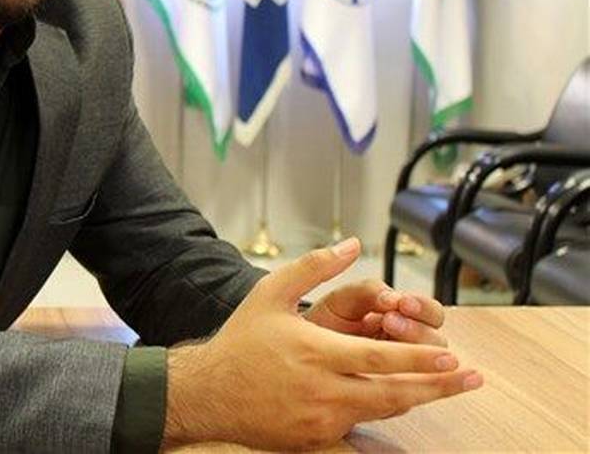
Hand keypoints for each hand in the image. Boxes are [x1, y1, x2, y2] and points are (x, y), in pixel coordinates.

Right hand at [161, 238, 481, 450]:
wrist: (208, 391)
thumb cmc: (242, 339)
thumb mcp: (271, 293)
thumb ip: (314, 267)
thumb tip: (353, 245)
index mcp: (314, 352)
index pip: (378, 358)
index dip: (418, 358)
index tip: (451, 356)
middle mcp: (321, 390)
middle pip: (393, 393)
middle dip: (437, 386)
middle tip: (471, 378)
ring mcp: (320, 419)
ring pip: (382, 413)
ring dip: (417, 400)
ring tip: (446, 390)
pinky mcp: (315, 440)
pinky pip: (360, 433)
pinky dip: (385, 422)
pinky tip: (404, 412)